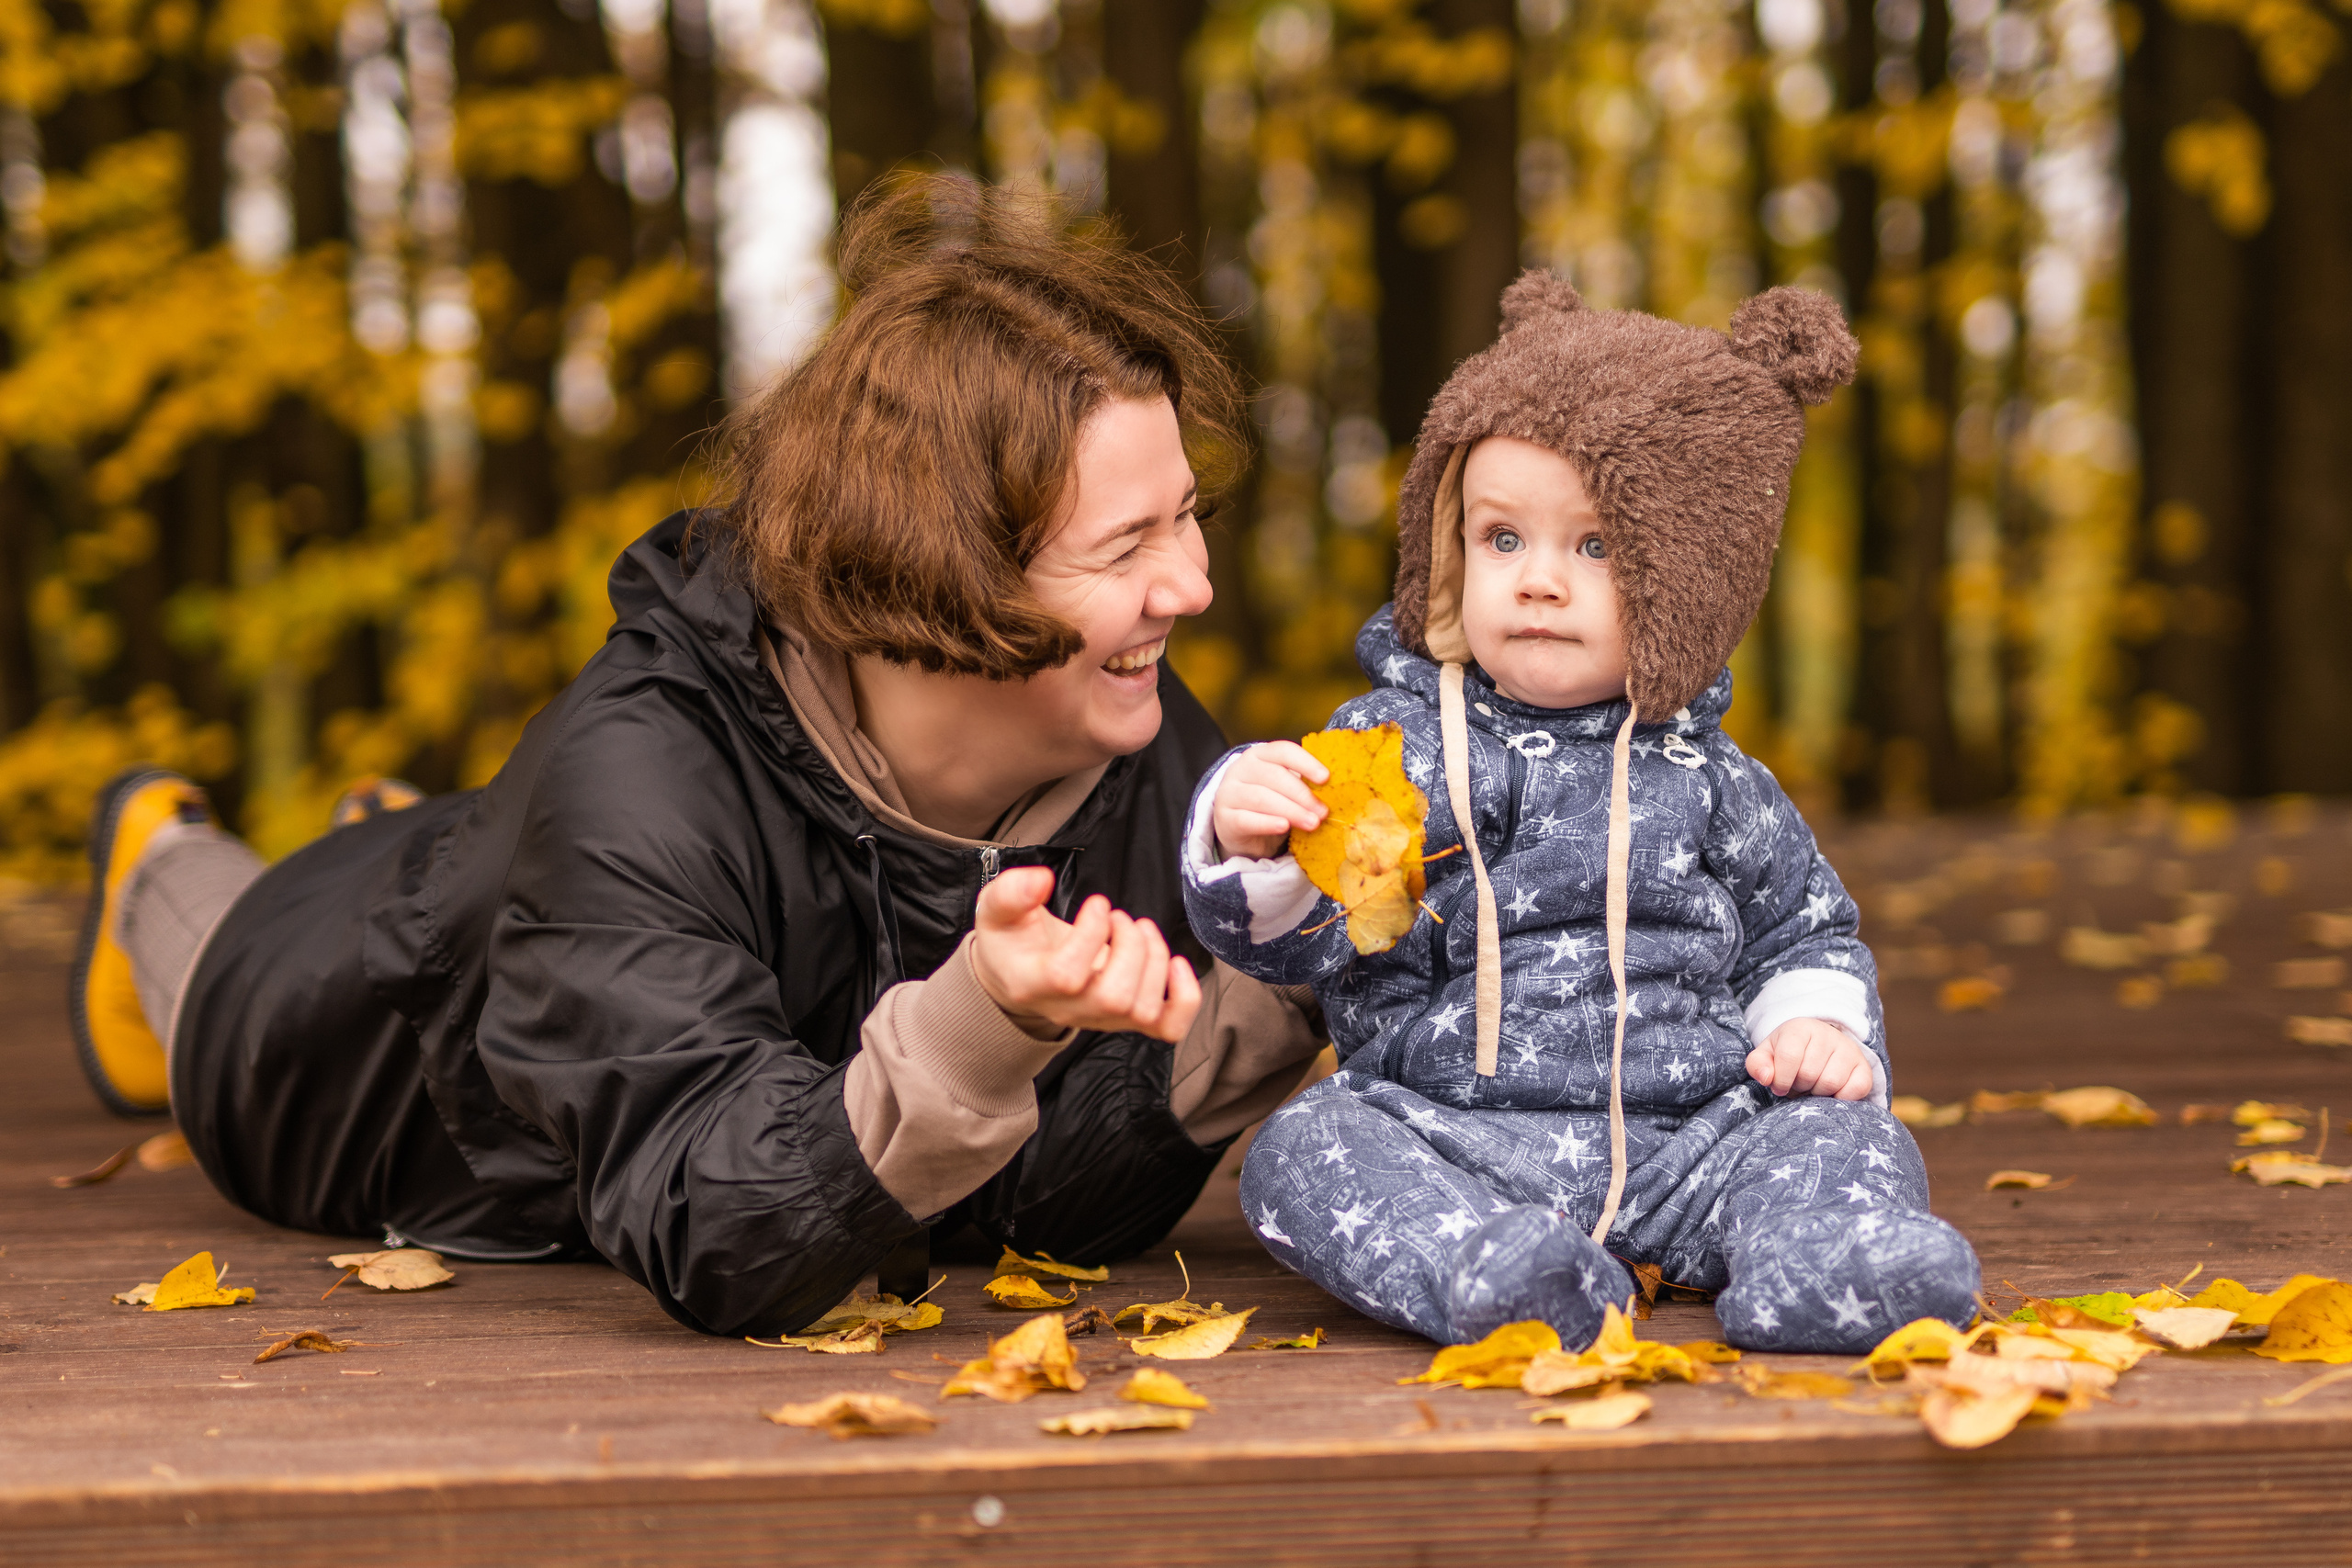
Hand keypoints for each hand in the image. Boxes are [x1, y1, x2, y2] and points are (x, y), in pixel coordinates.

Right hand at [968, 867, 1201, 1043]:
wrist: (1018, 974)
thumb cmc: (1011, 940)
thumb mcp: (997, 909)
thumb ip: (1011, 892)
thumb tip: (1041, 880)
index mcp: (1032, 986)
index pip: (1067, 976)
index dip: (1090, 934)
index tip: (1097, 904)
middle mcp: (1068, 1011)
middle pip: (1115, 998)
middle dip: (1130, 947)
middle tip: (1120, 918)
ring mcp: (1102, 1019)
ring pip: (1144, 1010)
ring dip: (1154, 959)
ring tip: (1138, 929)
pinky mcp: (1128, 1019)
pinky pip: (1169, 1027)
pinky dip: (1185, 997)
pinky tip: (1175, 964)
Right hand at [1211, 741, 1329, 860]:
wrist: (1238, 828)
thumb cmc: (1269, 803)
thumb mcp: (1285, 788)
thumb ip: (1303, 783)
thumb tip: (1335, 790)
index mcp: (1259, 755)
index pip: (1283, 751)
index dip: (1306, 763)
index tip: (1326, 778)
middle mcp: (1241, 769)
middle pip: (1274, 776)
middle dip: (1302, 795)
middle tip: (1323, 811)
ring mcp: (1229, 792)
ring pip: (1262, 798)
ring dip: (1291, 811)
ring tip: (1312, 823)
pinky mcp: (1223, 817)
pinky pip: (1246, 819)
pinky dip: (1267, 823)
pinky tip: (1284, 826)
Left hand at [1746, 1019, 1873, 1099]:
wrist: (1818, 1046)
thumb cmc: (1789, 1053)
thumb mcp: (1767, 1055)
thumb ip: (1757, 1065)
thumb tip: (1767, 1078)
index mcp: (1800, 1028)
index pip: (1789, 1057)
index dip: (1782, 1079)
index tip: (1780, 1086)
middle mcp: (1827, 1035)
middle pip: (1809, 1074)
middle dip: (1799, 1086)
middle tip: (1799, 1084)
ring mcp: (1848, 1050)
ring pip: (1830, 1083)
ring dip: (1818, 1093)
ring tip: (1814, 1086)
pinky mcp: (1864, 1067)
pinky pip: (1855, 1090)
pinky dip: (1841, 1098)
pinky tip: (1831, 1092)